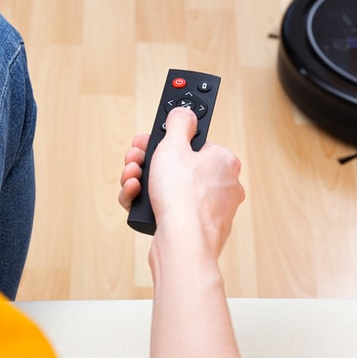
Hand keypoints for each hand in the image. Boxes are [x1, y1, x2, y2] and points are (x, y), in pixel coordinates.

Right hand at [119, 107, 246, 357]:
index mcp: (224, 161)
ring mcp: (210, 210)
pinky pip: (169, 210)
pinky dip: (149, 203)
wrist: (183, 245)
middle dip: (148, 160)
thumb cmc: (183, 197)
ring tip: (132, 180)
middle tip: (134, 158)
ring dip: (144, 180)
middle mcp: (222, 185)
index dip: (166, 139)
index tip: (150, 139)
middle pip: (178, 165)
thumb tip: (183, 112)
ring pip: (170, 188)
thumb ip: (177, 123)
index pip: (192, 142)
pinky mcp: (196, 229)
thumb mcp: (173, 145)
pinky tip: (136, 199)